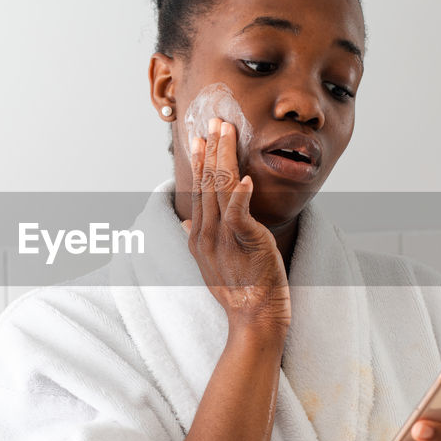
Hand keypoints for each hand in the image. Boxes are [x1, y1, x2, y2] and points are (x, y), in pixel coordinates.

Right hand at [182, 117, 290, 336]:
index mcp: (199, 237)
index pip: (197, 191)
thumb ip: (199, 240)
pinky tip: (246, 178)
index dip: (199, 162)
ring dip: (224, 158)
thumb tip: (186, 225)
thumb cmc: (239, 292)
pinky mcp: (245, 244)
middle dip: (211, 149)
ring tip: (226, 133)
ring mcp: (224, 238)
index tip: (199, 139)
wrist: (254, 318)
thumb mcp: (210, 265)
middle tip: (214, 122)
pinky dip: (242, 195)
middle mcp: (207, 234)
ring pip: (221, 190)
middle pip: (206, 183)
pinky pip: (240, 214)